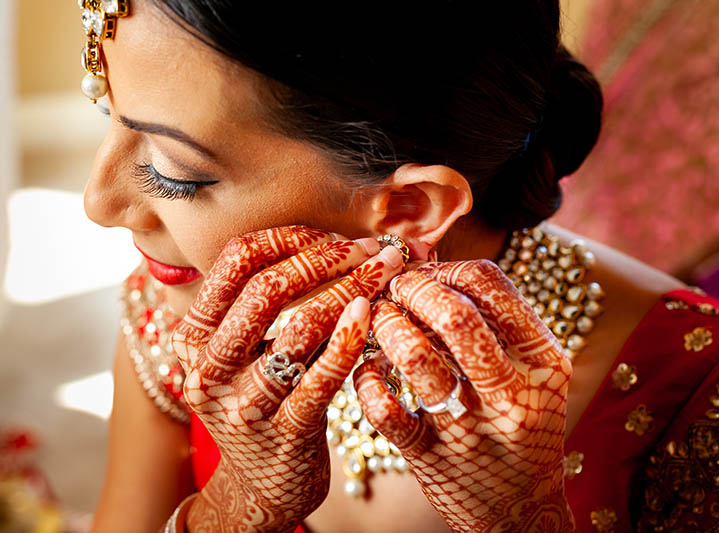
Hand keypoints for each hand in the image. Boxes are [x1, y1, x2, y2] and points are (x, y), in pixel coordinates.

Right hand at [169, 226, 405, 531]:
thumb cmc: (263, 401)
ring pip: (299, 328)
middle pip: (268, 287)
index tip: (336, 236)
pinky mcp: (285, 431)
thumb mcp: (245, 352)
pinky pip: (320, 378)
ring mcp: (245, 401)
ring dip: (351, 290)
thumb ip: (271, 302)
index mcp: (195, 333)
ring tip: (387, 274)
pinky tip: (370, 314)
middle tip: (375, 251)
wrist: (259, 487)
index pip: (237, 260)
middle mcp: (209, 364)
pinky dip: (349, 339)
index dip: (291, 237)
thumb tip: (339, 240)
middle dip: (329, 258)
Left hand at [353, 260, 574, 532]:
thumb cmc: (521, 425)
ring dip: (386, 326)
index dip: (447, 268)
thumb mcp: (535, 373)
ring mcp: (472, 430)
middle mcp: (514, 394)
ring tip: (378, 319)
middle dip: (413, 289)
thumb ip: (499, 324)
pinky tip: (369, 369)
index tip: (426, 272)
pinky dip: (366, 379)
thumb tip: (433, 267)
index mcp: (545, 361)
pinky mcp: (430, 458)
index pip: (492, 285)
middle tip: (394, 288)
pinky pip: (385, 409)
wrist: (522, 510)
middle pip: (455, 315)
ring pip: (416, 357)